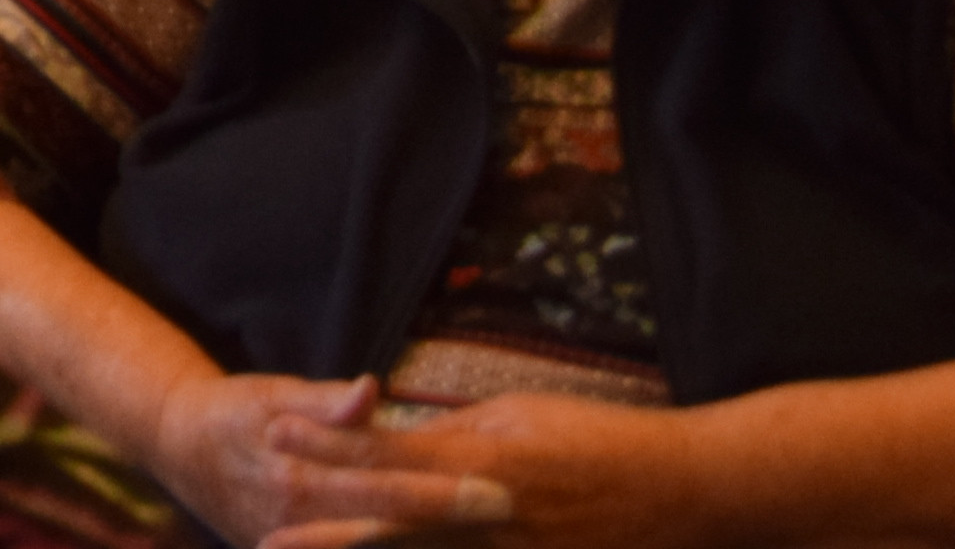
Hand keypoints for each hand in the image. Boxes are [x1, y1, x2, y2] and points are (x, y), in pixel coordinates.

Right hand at [148, 373, 515, 548]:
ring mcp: (293, 548)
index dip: (445, 493)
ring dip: (436, 545)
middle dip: (457, 529)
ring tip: (499, 538)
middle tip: (517, 517)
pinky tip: (444, 546)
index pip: (387, 489)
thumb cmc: (233, 413)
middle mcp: (300, 526)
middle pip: (395, 534)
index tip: (501, 492)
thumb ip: (324, 400)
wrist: (178, 450)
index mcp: (299, 479)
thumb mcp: (270, 394)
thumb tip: (372, 390)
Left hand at [262, 389, 713, 548]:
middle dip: (328, 538)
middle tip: (266, 540)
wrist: (687, 492)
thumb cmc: (602, 440)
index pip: (386, 454)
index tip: (273, 438)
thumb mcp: (518, 418)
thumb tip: (406, 440)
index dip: (328, 450)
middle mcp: (489, 514)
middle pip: (393, 528)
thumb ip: (456, 435)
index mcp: (481, 460)